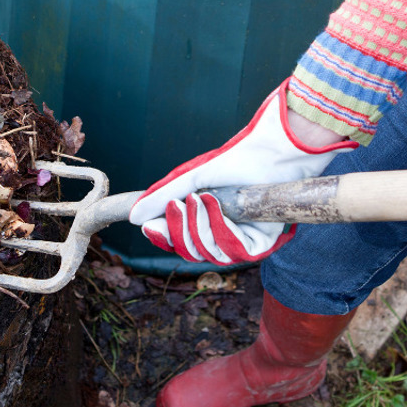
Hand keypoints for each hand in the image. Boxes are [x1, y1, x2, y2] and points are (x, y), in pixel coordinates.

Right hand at [128, 79, 356, 264]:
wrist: (272, 153)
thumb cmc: (236, 160)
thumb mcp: (192, 178)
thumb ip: (163, 197)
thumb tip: (134, 217)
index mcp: (206, 220)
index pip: (179, 241)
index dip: (163, 237)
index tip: (148, 226)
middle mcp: (223, 234)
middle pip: (190, 251)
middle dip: (180, 229)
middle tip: (179, 204)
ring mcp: (242, 241)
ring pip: (209, 254)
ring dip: (201, 226)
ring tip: (202, 198)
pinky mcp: (261, 244)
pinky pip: (233, 251)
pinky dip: (221, 228)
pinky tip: (218, 206)